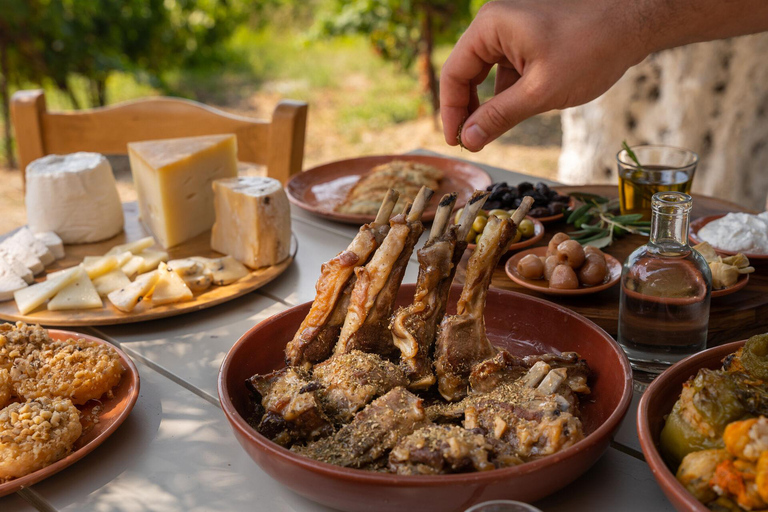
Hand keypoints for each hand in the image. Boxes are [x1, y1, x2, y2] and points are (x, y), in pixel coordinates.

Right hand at [440, 0, 648, 150]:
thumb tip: (469, 139)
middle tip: (471, 142)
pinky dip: (507, 92)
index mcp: (491, 26)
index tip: (456, 142)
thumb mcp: (541, 92)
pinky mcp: (530, 36)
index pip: (454, 74)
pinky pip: (507, 68)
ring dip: (488, 103)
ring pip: (487, 73)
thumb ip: (499, 117)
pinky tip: (513, 114)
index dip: (451, 112)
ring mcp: (514, 27)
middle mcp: (497, 22)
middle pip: (466, 72)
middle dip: (467, 109)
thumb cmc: (593, 48)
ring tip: (492, 133)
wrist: (637, 21)